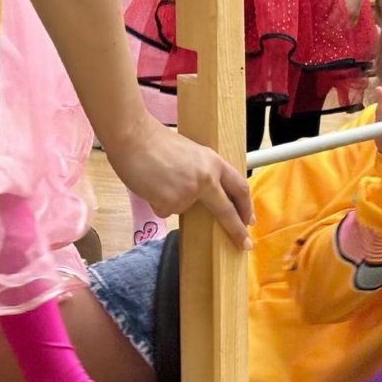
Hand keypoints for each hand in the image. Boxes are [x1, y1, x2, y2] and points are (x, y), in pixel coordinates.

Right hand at [105, 116, 253, 248]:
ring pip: (185, 209)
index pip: (239, 187)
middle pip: (226, 210)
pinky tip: (150, 185)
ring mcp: (190, 192)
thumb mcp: (192, 154)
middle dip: (236, 229)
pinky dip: (157, 202)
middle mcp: (207, 178)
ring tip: (159, 179)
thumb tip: (207, 196)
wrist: (133, 136)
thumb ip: (204, 174)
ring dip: (172, 200)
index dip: (246, 206)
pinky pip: (166, 210)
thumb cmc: (156, 142)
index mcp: (214, 163)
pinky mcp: (171, 202)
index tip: (249, 221)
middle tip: (245, 244)